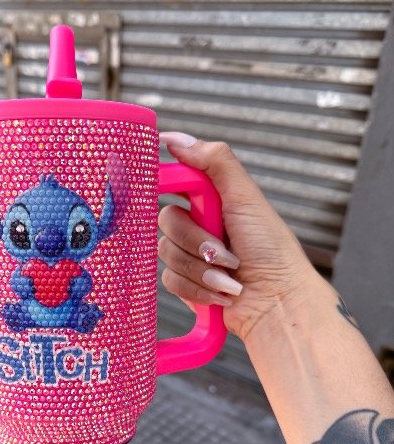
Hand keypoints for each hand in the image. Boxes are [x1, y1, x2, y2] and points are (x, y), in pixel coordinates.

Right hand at [158, 132, 321, 341]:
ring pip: (166, 252)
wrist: (278, 303)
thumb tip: (176, 139)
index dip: (167, 184)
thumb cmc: (272, 251)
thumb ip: (215, 162)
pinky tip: (220, 291)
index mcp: (212, 199)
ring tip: (229, 275)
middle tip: (224, 249)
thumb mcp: (246, 198)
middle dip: (195, 240)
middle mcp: (199, 223)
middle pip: (166, 219)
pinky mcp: (186, 282)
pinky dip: (197, 287)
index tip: (171, 190)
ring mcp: (191, 253)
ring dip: (201, 267)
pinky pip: (169, 279)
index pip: (174, 181)